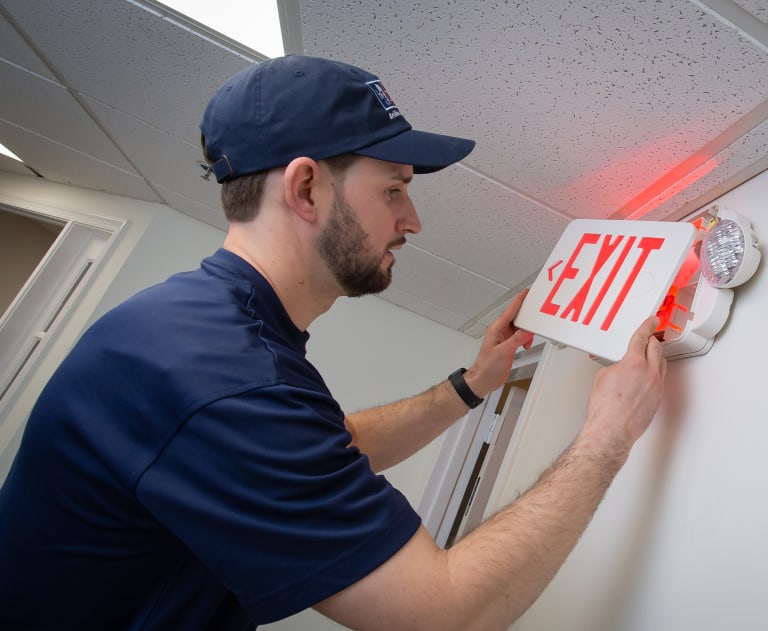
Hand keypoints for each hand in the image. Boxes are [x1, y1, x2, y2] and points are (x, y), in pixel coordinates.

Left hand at [464, 289, 534, 397]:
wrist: (484, 380)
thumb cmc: (487, 367)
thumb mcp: (504, 351)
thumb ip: (517, 340)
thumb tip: (526, 332)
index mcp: (496, 329)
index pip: (510, 311)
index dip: (518, 301)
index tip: (526, 293)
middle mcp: (500, 332)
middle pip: (516, 318)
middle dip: (526, 317)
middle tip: (536, 315)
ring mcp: (504, 338)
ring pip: (519, 328)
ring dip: (527, 332)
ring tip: (529, 338)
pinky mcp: (508, 346)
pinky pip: (520, 337)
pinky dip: (526, 339)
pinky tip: (526, 344)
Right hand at [581, 316, 666, 459]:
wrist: (611, 430)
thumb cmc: (604, 408)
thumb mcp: (603, 377)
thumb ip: (616, 366)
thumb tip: (621, 367)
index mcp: (634, 363)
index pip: (642, 338)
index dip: (647, 326)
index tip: (652, 321)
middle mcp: (649, 373)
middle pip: (656, 348)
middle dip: (652, 341)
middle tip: (648, 338)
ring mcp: (656, 386)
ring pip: (661, 364)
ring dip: (654, 357)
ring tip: (646, 357)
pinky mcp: (658, 399)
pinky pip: (660, 379)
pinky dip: (654, 373)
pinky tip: (645, 377)